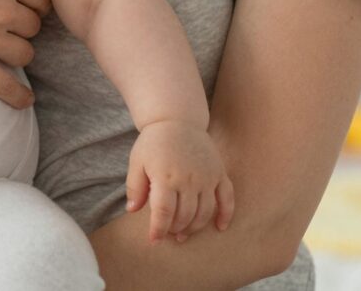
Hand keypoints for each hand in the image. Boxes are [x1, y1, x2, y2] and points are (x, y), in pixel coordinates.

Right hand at [0, 0, 50, 108]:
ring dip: (17, 51)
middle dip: (23, 24)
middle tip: (7, 23)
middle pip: (33, 25)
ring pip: (24, 53)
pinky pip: (6, 85)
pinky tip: (24, 99)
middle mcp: (3, 9)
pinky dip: (18, 95)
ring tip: (5, 49)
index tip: (22, 3)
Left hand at [124, 120, 234, 244]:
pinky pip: (227, 198)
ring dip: (194, 227)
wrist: (177, 119)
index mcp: (166, 176)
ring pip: (205, 212)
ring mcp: (207, 176)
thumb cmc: (154, 142)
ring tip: (183, 233)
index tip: (154, 240)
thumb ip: (135, 187)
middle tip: (168, 233)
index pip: (164, 212)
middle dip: (175, 229)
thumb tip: (133, 210)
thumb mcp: (137, 161)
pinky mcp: (219, 173)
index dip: (158, 229)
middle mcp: (189, 178)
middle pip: (185, 215)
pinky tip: (219, 227)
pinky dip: (225, 215)